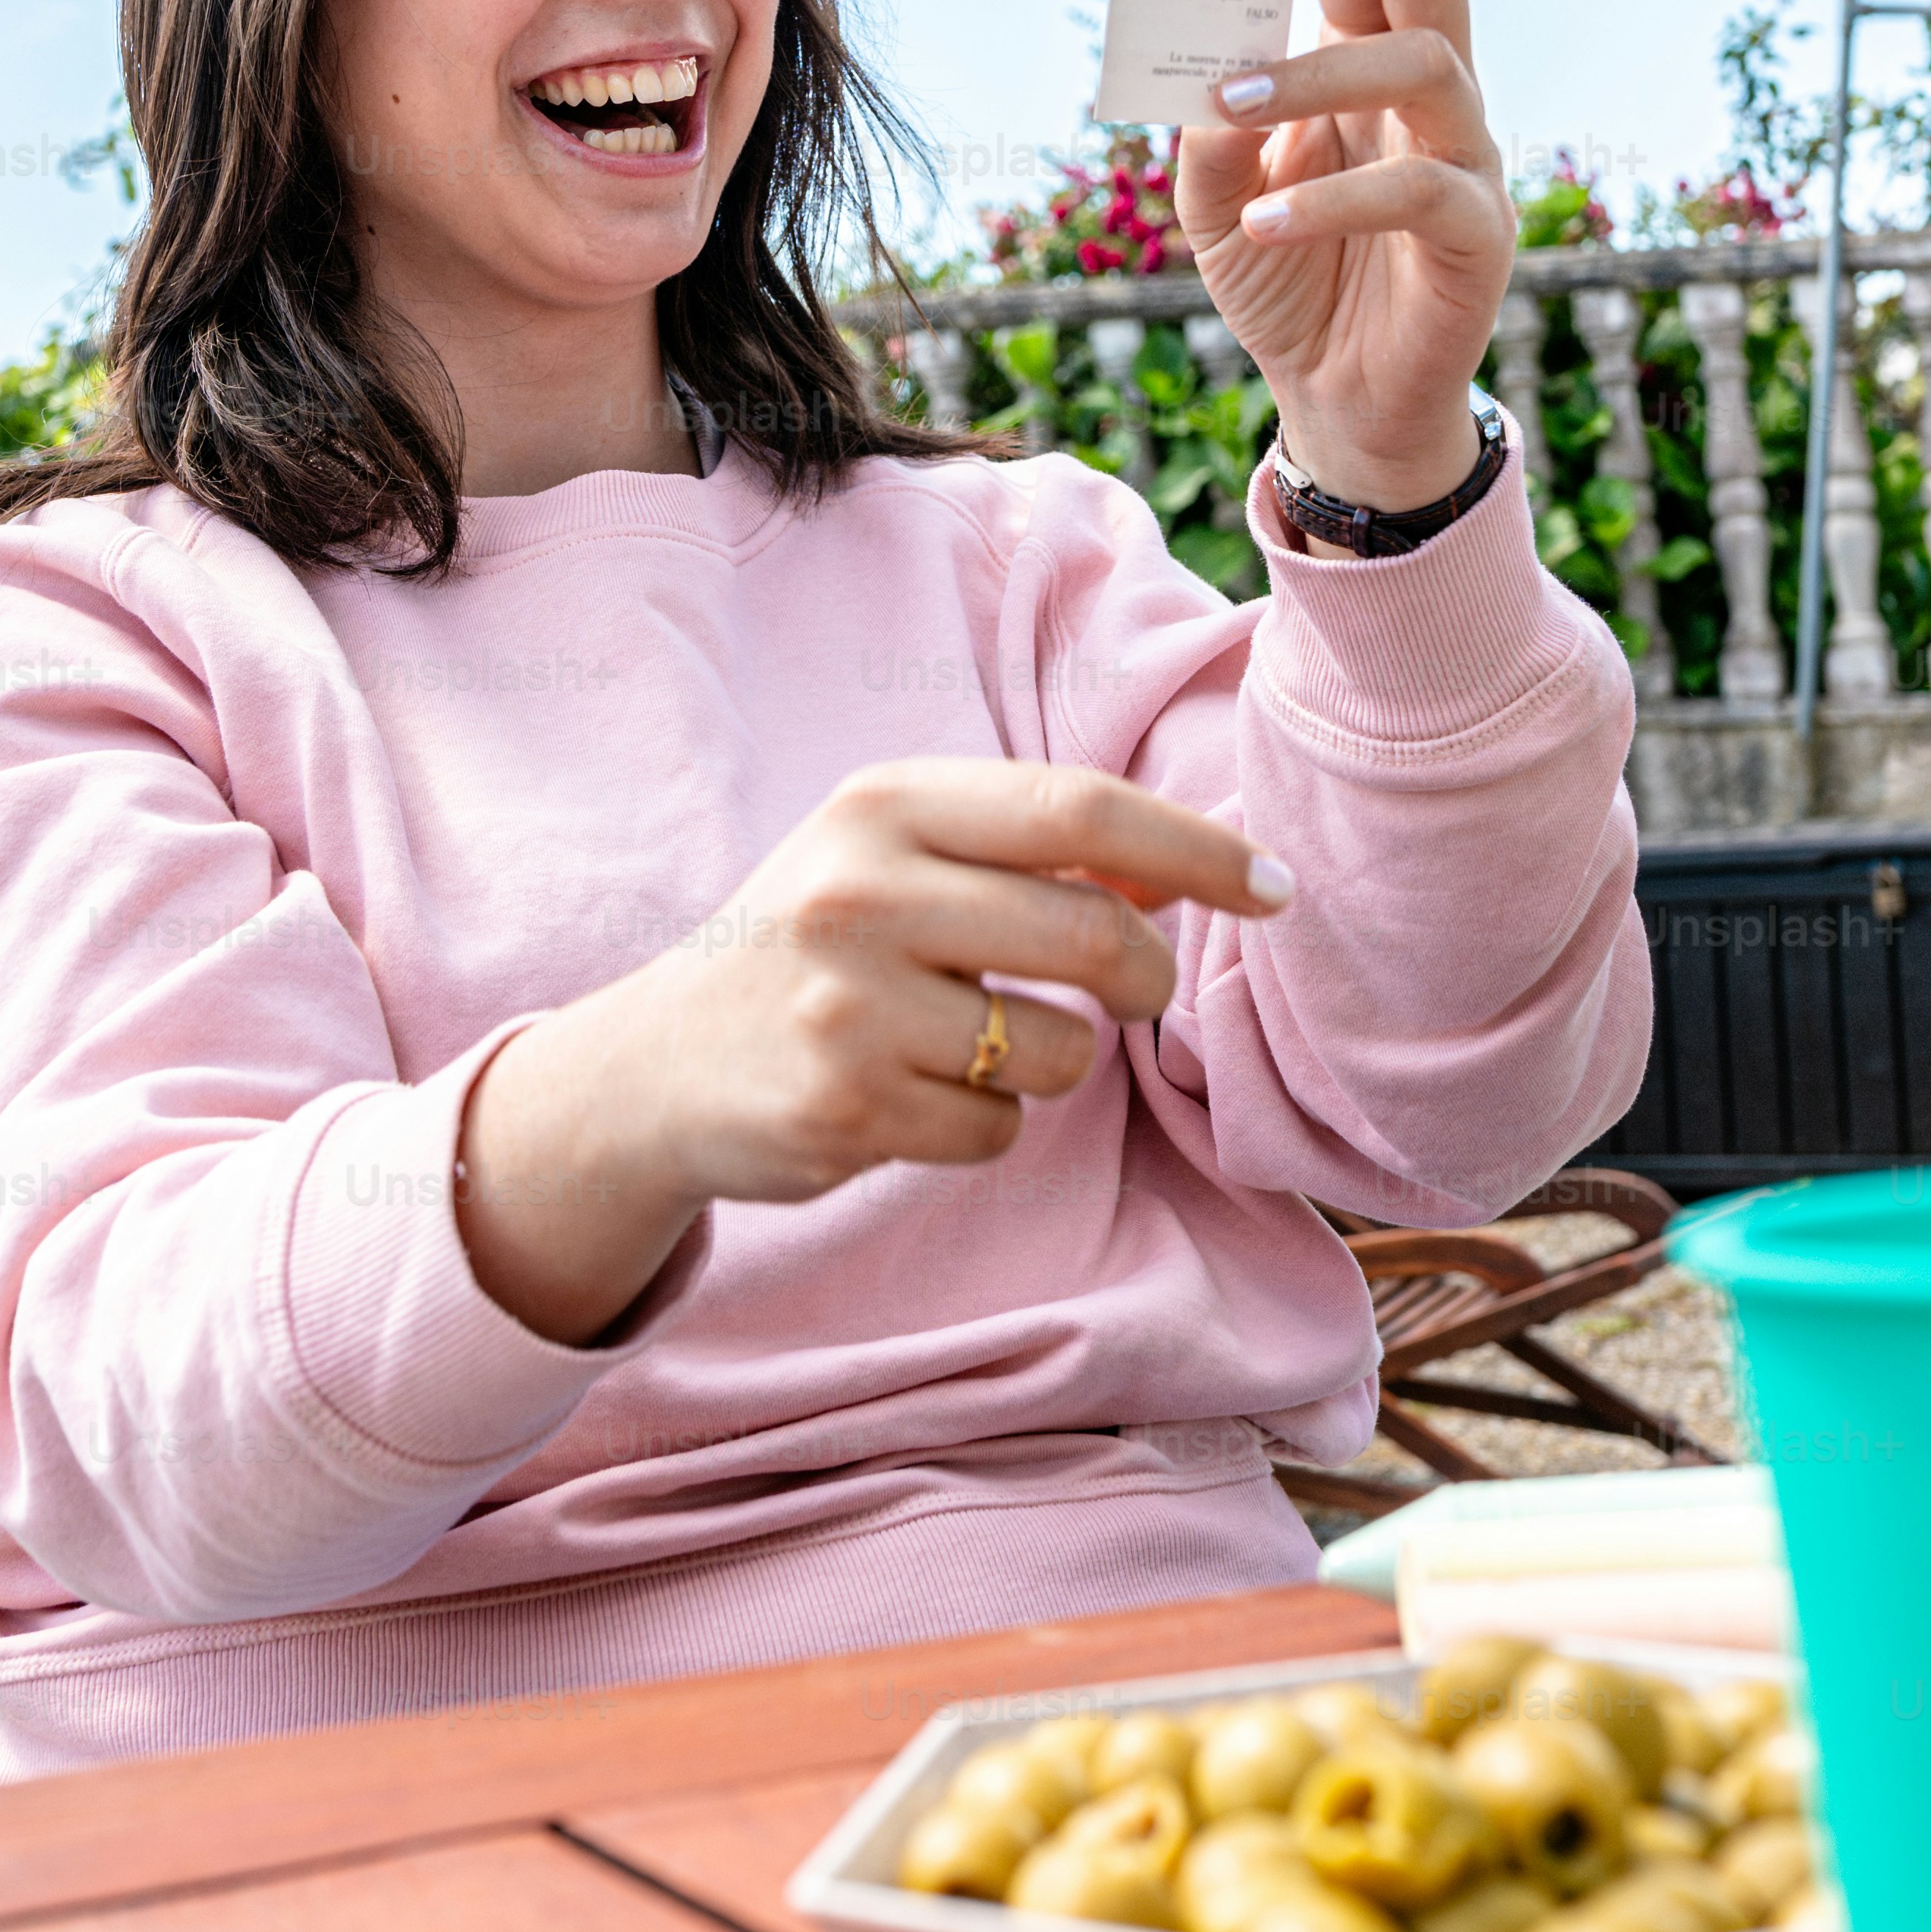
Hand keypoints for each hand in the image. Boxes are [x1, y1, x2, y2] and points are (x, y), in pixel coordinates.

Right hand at [458, 762, 1289, 1342]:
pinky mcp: (846, 1107)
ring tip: (972, 1047)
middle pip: (1092, 933)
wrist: (654, 1068)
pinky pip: (999, 1128)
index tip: (1276, 886)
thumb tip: (1187, 867)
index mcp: (883, 802)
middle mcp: (860, 889)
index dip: (1197, 848)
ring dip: (1054, 1063)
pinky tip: (912, 1101)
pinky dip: (987, 1125)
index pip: (1080, 809)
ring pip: (1058, 1050)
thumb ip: (1023, 850)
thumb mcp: (891, 857)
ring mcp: (849, 1003)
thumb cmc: (811, 948)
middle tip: (1135, 991)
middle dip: (1144, 975)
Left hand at [1171, 0, 1515, 512]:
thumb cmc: (1284, 279)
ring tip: (1230, 101)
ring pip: (1425, 65)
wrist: (1336, 399)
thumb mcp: (1216, 207)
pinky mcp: (1480, 236)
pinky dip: (1332, 200)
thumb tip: (1205, 80)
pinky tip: (1261, 223)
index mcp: (1369, 65)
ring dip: (1317, 72)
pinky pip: (1423, 192)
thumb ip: (1209, 140)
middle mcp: (1431, 94)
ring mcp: (1467, 158)